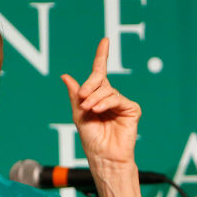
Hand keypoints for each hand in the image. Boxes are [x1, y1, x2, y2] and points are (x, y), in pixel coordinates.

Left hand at [60, 37, 140, 172]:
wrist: (103, 155)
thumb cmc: (91, 138)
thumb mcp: (78, 113)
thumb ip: (75, 94)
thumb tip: (65, 76)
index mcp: (97, 97)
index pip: (100, 73)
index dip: (102, 56)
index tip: (104, 41)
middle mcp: (110, 97)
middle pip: (100, 80)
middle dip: (89, 86)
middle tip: (83, 99)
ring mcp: (121, 102)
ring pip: (107, 90)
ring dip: (95, 99)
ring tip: (89, 110)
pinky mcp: (131, 109)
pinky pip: (117, 98)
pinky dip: (106, 103)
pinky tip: (98, 111)